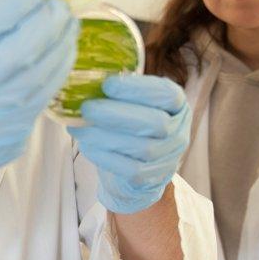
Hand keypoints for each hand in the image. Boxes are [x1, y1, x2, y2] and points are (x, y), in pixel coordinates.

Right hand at [0, 0, 77, 188]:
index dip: (17, 4)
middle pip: (20, 51)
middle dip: (48, 21)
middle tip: (60, 3)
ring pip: (40, 72)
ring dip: (61, 41)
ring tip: (69, 20)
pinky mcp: (17, 125)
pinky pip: (47, 90)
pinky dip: (62, 64)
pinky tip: (67, 46)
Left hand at [68, 75, 190, 213]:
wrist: (132, 166)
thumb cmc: (128, 125)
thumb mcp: (129, 102)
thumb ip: (116, 92)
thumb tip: (84, 80)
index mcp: (176, 105)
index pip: (166, 94)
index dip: (138, 88)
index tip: (107, 84)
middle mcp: (178, 130)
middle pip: (156, 123)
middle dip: (117, 115)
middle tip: (87, 108)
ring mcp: (168, 157)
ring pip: (142, 148)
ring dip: (106, 137)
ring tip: (80, 128)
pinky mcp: (152, 178)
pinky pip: (131, 170)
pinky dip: (105, 157)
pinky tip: (87, 146)